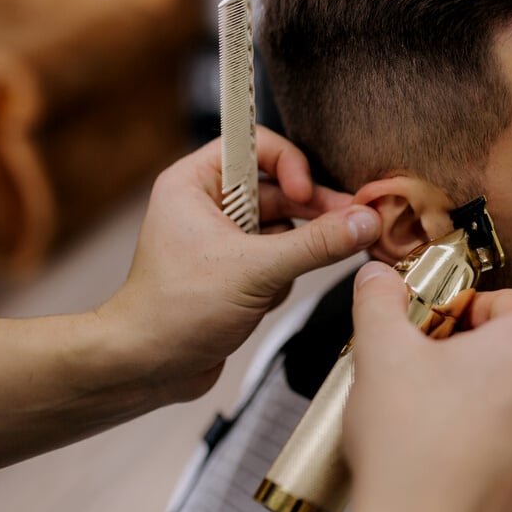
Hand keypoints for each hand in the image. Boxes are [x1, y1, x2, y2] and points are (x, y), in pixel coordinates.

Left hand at [97, 126, 380, 402]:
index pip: (254, 144)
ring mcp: (224, 239)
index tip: (308, 193)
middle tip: (352, 225)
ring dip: (295, 252)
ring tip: (291, 275)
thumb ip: (316, 244)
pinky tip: (266, 300)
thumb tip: (365, 221)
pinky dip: (284, 277)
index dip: (289, 164)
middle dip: (311, 211)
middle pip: (279, 188)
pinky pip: (280, 258)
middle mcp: (209, 204)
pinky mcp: (237, 271)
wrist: (147, 367)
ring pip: (285, 226)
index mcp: (195, 183)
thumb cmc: (175, 310)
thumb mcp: (255, 271)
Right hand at [337, 262, 511, 511]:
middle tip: (422, 373)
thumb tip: (378, 277)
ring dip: (483, 394)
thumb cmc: (411, 454)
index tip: (426, 334)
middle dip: (468, 352)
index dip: (454, 312)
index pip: (499, 299)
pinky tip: (452, 452)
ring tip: (432, 418)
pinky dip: (496, 435)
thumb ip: (380, 299)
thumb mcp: (380, 352)